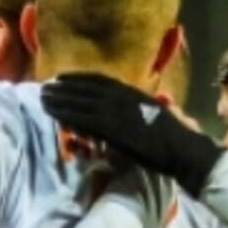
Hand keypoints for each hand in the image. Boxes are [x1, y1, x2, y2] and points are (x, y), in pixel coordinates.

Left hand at [41, 73, 225, 195]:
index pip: (100, 80)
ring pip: (81, 102)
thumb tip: (133, 107)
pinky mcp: (113, 129)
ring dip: (60, 99)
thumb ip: (139, 109)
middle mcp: (124, 97)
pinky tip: (55, 114)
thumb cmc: (174, 137)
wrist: (184, 149)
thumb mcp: (155, 115)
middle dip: (63, 87)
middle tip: (44, 87)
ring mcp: (118, 112)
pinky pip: (85, 119)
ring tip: (42, 98)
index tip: (62, 77)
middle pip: (85, 88)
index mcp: (133, 92)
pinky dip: (69, 115)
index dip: (78, 77)